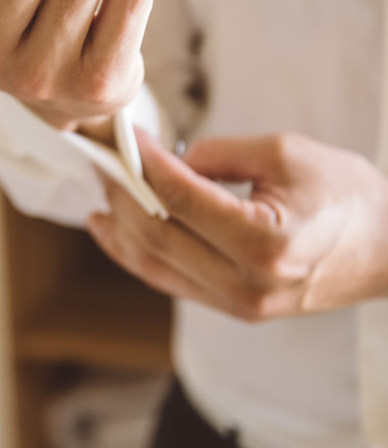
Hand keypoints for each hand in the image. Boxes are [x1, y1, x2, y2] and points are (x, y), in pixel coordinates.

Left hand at [87, 129, 387, 320]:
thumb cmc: (348, 196)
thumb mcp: (288, 153)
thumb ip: (220, 154)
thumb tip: (169, 161)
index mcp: (265, 243)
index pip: (180, 199)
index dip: (143, 164)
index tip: (123, 137)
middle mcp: (245, 285)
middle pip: (157, 235)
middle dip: (121, 192)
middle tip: (104, 159)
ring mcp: (236, 305)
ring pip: (153, 265)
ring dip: (118, 226)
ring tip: (99, 191)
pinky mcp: (232, 309)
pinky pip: (169, 281)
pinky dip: (136, 254)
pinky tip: (113, 230)